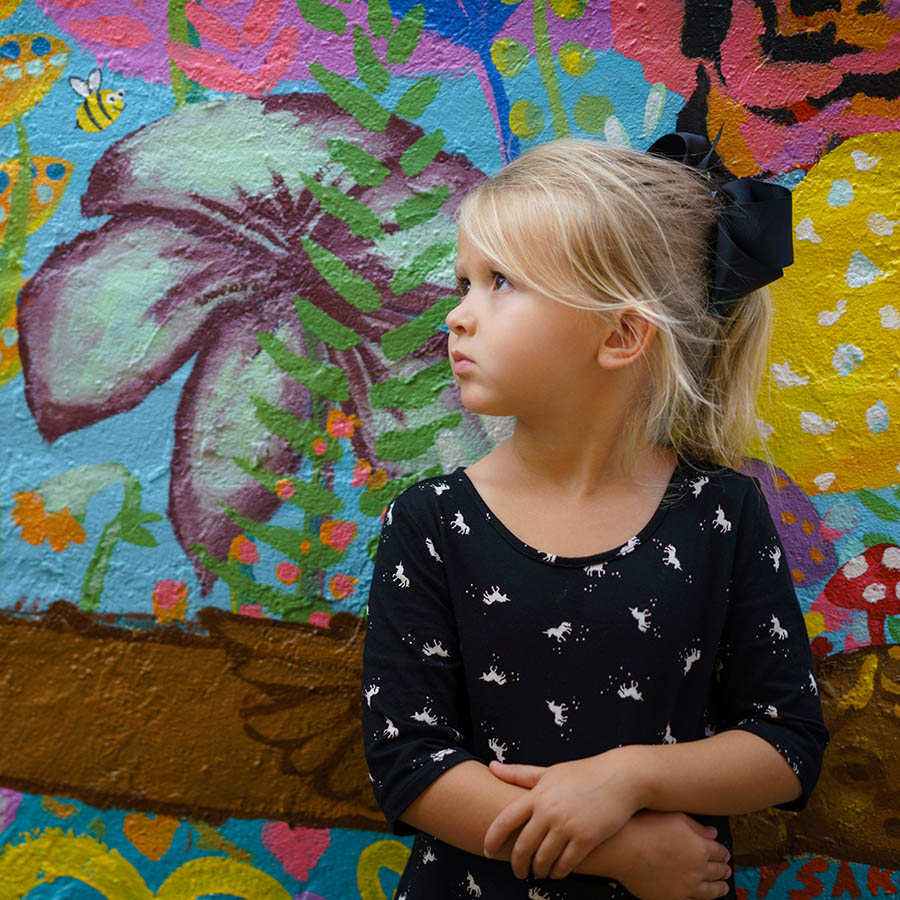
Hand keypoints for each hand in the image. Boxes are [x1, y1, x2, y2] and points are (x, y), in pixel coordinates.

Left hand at [484, 750, 643, 878]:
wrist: (620, 778)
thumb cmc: (582, 774)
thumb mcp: (550, 771)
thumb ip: (520, 774)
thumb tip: (491, 766)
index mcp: (538, 794)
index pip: (505, 820)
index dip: (492, 838)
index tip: (487, 851)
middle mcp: (549, 811)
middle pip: (523, 846)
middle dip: (517, 864)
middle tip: (518, 872)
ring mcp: (567, 825)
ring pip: (543, 859)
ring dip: (538, 870)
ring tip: (539, 872)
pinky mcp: (586, 838)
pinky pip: (565, 864)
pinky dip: (558, 872)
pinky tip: (557, 872)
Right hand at [604, 811, 731, 899]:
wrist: (622, 848)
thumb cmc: (644, 826)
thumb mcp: (673, 817)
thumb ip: (696, 826)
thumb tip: (713, 834)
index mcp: (700, 847)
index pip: (720, 851)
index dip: (723, 852)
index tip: (724, 853)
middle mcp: (697, 869)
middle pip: (717, 871)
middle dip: (723, 869)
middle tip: (726, 869)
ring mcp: (685, 887)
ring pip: (709, 891)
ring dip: (719, 888)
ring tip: (723, 887)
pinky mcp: (672, 897)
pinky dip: (700, 899)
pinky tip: (701, 897)